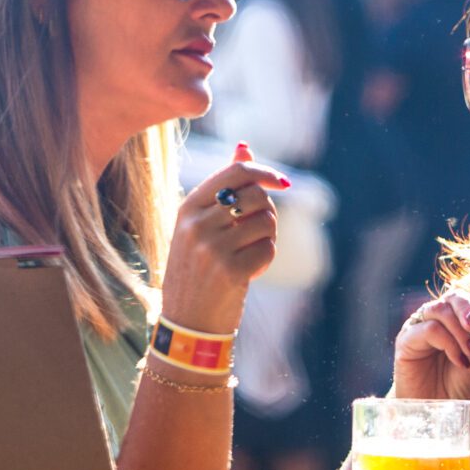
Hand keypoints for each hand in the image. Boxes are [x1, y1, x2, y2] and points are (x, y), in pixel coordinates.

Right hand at [160, 142, 288, 333]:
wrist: (186, 322)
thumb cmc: (197, 268)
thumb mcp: (200, 224)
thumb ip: (223, 185)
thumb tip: (244, 147)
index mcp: (189, 207)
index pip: (237, 173)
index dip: (266, 173)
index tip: (283, 183)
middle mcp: (198, 224)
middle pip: (257, 196)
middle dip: (267, 211)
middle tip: (255, 233)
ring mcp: (213, 248)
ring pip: (267, 221)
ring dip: (267, 237)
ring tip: (247, 253)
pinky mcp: (231, 271)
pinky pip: (269, 250)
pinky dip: (265, 260)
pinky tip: (247, 273)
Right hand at [392, 293, 469, 404]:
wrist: (439, 413)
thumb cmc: (461, 386)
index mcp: (456, 318)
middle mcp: (436, 317)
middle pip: (454, 296)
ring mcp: (419, 326)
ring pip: (440, 309)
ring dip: (459, 329)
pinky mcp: (406, 340)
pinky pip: (428, 329)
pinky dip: (448, 343)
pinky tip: (460, 361)